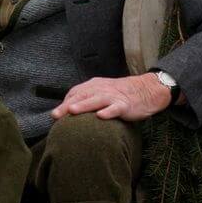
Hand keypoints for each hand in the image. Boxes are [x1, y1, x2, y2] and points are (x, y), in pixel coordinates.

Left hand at [51, 73, 171, 121]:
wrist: (146, 89)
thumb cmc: (120, 94)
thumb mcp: (101, 92)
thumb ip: (87, 99)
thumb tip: (69, 111)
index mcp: (94, 86)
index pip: (75, 93)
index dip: (64, 103)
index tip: (55, 115)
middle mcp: (101, 89)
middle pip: (82, 96)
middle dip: (67, 105)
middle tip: (56, 115)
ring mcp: (113, 96)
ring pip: (96, 100)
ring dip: (83, 105)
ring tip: (72, 111)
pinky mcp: (125, 104)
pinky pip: (116, 108)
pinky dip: (108, 111)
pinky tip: (101, 116)